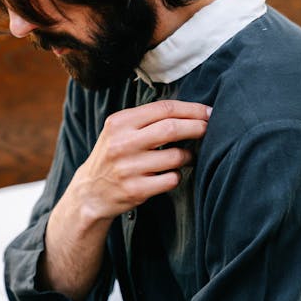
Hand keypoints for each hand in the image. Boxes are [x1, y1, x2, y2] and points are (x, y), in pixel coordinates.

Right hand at [71, 98, 211, 222]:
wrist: (90, 191)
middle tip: (209, 129)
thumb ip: (148, 119)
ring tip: (187, 156)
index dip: (192, 109)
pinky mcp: (135, 190)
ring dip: (189, 156)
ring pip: (175, 156)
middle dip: (198, 127)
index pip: (164, 108)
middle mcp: (122, 143)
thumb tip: (191, 112)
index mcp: (120, 122)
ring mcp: (128, 168)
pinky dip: (177, 176)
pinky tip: (170, 174)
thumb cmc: (114, 155)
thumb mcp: (120, 130)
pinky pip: (171, 179)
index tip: (208, 112)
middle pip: (172, 129)